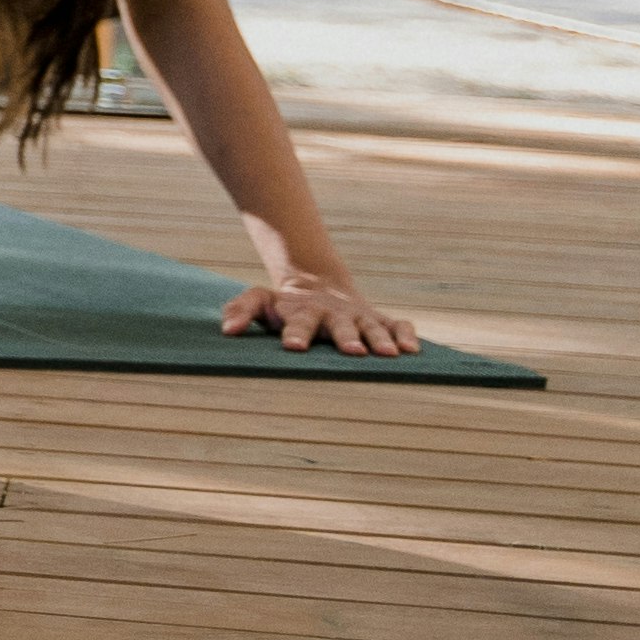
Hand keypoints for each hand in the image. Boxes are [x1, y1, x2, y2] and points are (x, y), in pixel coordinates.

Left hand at [224, 269, 421, 357]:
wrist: (316, 285)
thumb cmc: (284, 305)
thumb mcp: (260, 301)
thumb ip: (241, 310)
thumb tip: (227, 330)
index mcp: (302, 313)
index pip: (297, 325)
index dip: (295, 334)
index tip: (292, 346)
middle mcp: (333, 315)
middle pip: (340, 327)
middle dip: (346, 338)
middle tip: (353, 352)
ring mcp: (359, 317)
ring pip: (372, 327)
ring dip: (380, 340)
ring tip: (388, 354)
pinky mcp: (380, 320)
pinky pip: (399, 324)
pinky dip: (406, 334)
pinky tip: (412, 350)